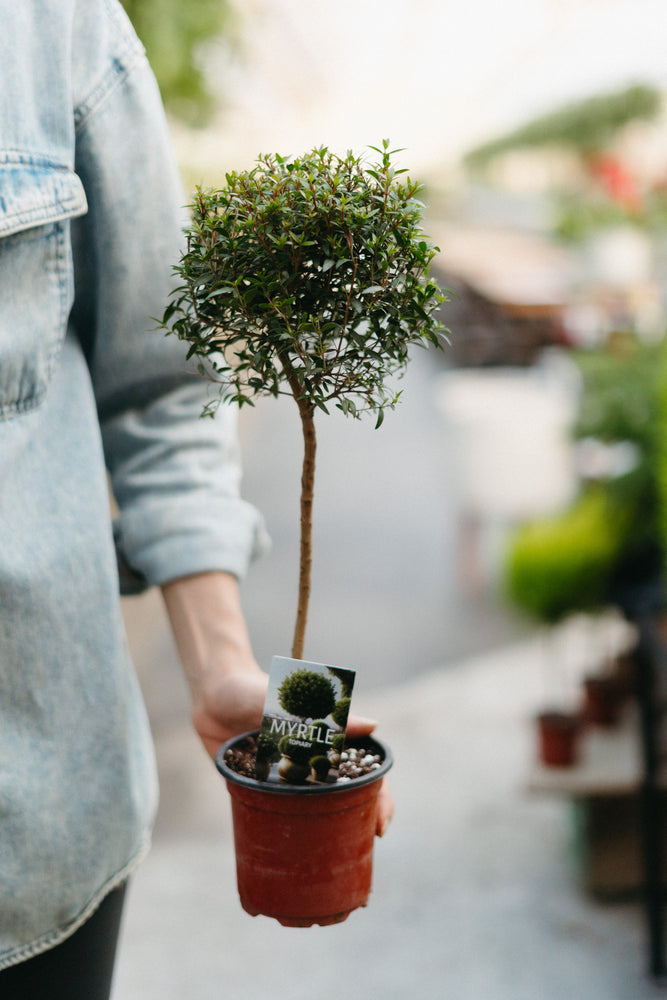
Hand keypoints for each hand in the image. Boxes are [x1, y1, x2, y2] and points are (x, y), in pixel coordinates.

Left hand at [162, 572, 392, 837]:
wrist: (213, 693)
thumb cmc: (256, 689)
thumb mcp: (292, 705)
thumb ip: (329, 717)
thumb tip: (374, 725)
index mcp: (325, 739)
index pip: (363, 770)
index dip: (378, 797)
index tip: (381, 824)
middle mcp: (310, 760)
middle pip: (345, 794)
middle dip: (361, 820)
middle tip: (366, 845)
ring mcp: (285, 776)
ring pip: (314, 808)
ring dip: (328, 830)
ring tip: (335, 857)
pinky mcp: (258, 786)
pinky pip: (276, 811)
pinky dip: (287, 830)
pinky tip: (291, 852)